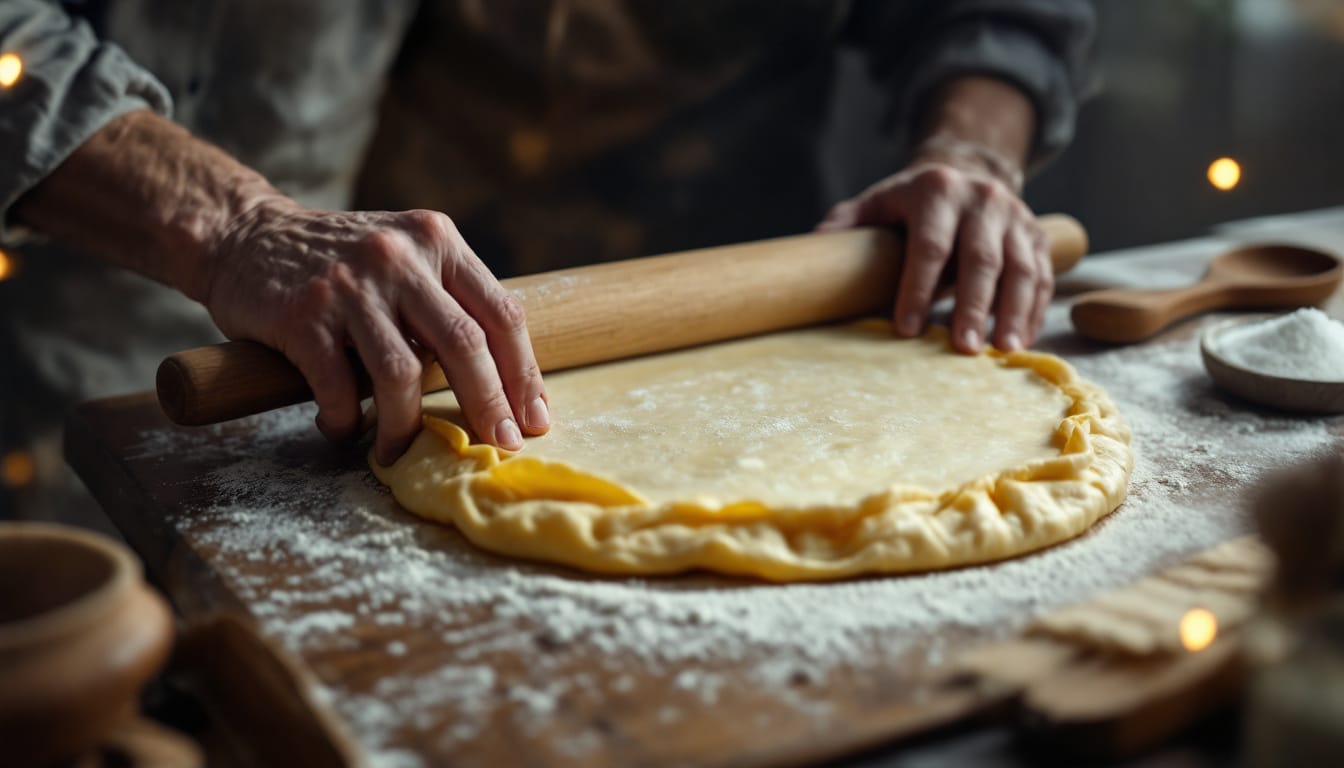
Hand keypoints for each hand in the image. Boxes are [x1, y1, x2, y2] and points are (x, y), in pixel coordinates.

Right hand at [203, 200, 548, 463]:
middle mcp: (399, 257)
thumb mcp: (406, 258)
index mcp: (437, 241)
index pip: (501, 314)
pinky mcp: (304, 314)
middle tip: (499, 446)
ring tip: (398, 450)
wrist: (245, 235)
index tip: (533, 420)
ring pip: (401, 374)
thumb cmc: (341, 264)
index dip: (524, 374)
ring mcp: (350, 284)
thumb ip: (449, 300)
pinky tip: (342, 429)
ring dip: (405, 426)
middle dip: (488, 406)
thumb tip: (504, 383)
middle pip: (465, 345)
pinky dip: (344, 420)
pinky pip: (338, 386)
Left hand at [817, 147, 1051, 353]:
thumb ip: (847, 222)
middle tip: (963, 349)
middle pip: (981, 259)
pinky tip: (1023, 341)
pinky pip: (1043, 276)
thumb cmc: (910, 204)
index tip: (906, 329)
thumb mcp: (877, 202)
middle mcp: (983, 199)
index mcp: (937, 190)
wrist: (964, 174)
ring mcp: (1016, 217)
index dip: (918, 289)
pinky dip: (1035, 311)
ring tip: (1006, 351)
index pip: (929, 245)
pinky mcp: (1038, 236)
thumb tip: (813, 243)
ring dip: (1015, 313)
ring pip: (1022, 269)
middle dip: (973, 307)